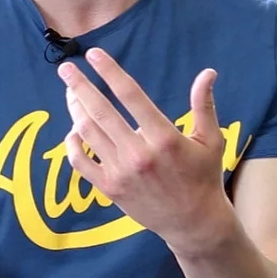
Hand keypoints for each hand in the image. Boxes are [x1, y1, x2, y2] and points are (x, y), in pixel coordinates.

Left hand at [59, 48, 233, 256]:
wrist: (194, 223)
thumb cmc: (204, 176)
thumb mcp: (211, 140)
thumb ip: (203, 105)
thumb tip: (207, 72)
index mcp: (165, 138)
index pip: (130, 96)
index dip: (109, 72)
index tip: (93, 54)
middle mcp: (139, 154)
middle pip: (100, 111)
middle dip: (78, 86)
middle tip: (65, 69)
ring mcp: (121, 172)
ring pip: (87, 132)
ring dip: (75, 109)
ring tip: (70, 93)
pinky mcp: (109, 188)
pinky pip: (79, 161)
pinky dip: (72, 143)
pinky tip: (73, 130)